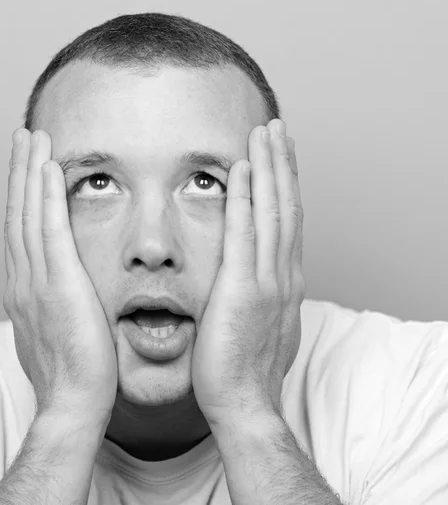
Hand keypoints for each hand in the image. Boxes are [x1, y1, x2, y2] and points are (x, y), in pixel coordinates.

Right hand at [3, 129, 117, 423]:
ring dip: (30, 172)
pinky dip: (47, 197)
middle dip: (19, 171)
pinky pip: (50, 231)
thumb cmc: (74, 370)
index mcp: (23, 288)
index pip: (20, 230)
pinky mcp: (58, 284)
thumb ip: (54, 302)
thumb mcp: (57, 328)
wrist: (74, 402)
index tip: (27, 166)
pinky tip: (50, 168)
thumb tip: (61, 291)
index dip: (21, 195)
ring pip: (28, 214)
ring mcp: (36, 281)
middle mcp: (22, 279)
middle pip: (17, 213)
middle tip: (23, 136)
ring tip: (34, 137)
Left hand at [191, 119, 304, 426]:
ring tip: (264, 133)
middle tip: (276, 129)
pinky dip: (246, 197)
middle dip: (282, 164)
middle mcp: (283, 274)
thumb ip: (260, 294)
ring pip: (273, 210)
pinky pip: (245, 232)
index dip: (286, 185)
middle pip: (287, 206)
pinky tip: (242, 168)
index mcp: (284, 281)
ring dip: (269, 168)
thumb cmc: (244, 366)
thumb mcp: (261, 323)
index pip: (288, 222)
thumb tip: (251, 281)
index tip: (279, 158)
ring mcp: (267, 279)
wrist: (245, 402)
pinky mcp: (243, 288)